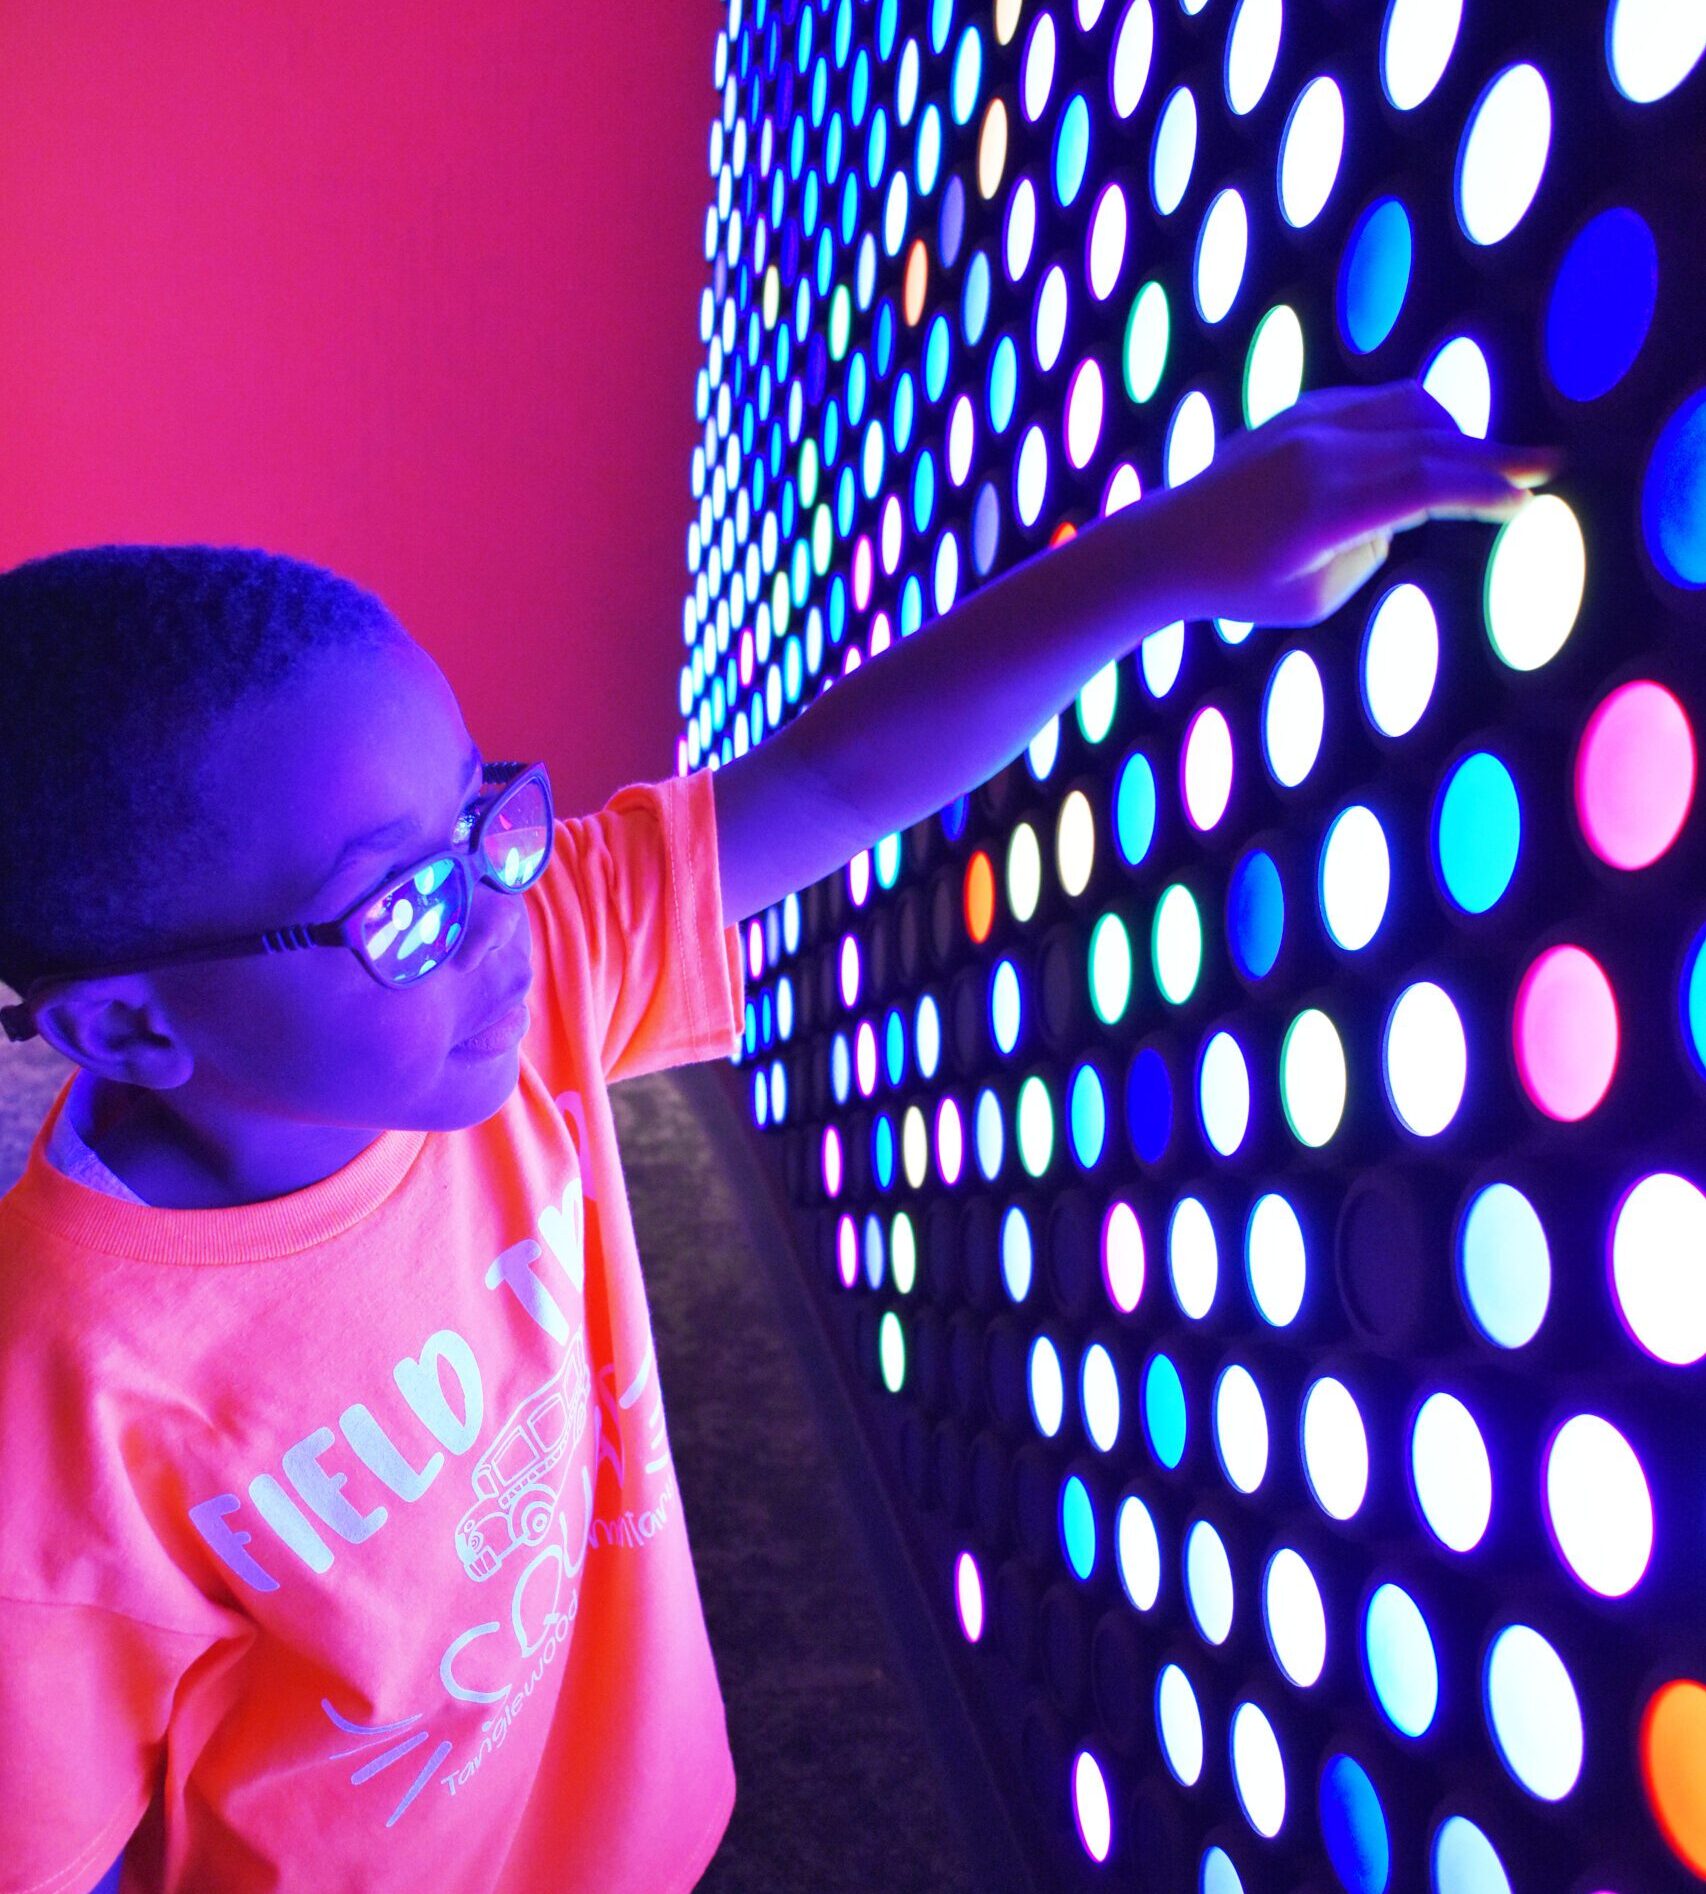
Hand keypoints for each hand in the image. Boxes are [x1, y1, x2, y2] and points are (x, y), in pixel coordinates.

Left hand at [1149, 378, 1565, 630]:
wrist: (1168, 544)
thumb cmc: (1239, 586)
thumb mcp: (1315, 597)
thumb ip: (1372, 549)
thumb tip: (1405, 508)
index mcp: (1324, 509)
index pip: (1425, 486)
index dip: (1483, 491)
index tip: (1525, 502)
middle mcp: (1320, 454)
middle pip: (1430, 441)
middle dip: (1494, 456)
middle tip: (1547, 465)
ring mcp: (1309, 424)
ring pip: (1410, 406)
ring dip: (1458, 431)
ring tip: (1490, 462)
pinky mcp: (1302, 411)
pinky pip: (1380, 402)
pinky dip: (1420, 417)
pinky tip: (1439, 441)